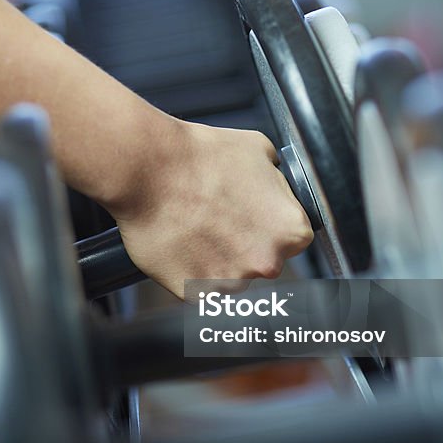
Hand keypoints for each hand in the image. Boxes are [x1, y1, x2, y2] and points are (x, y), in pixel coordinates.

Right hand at [110, 119, 313, 297]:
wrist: (149, 168)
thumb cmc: (201, 155)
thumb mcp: (260, 150)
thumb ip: (279, 182)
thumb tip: (279, 188)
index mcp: (291, 231)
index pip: (293, 239)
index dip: (270, 225)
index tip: (251, 216)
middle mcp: (267, 262)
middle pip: (263, 261)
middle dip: (244, 245)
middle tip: (219, 219)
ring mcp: (230, 282)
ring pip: (231, 277)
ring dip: (217, 259)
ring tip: (196, 227)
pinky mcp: (195, 293)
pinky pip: (198, 287)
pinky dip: (189, 270)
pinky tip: (181, 242)